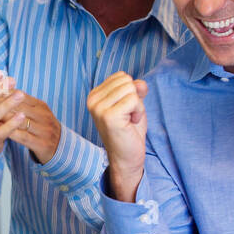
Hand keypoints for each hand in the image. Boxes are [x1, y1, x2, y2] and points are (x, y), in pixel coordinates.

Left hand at [3, 92, 61, 164]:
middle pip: (19, 106)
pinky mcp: (42, 144)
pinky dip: (9, 132)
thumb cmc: (41, 130)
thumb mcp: (34, 114)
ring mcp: (44, 130)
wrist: (61, 150)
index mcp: (40, 106)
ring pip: (21, 120)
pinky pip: (23, 137)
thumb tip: (0, 92)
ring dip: (3, 116)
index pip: (20, 95)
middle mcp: (43, 116)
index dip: (3, 93)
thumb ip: (20, 105)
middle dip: (0, 103)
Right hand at [85, 71, 148, 202]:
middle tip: (128, 116)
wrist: (126, 157)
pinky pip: (134, 100)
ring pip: (131, 89)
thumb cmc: (129, 130)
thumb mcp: (133, 103)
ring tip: (128, 120)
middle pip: (126, 80)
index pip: (121, 76)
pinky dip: (138, 111)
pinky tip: (130, 123)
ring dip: (137, 105)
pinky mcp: (108, 116)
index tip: (125, 109)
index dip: (130, 92)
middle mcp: (93, 100)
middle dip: (134, 97)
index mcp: (94, 95)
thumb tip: (140, 84)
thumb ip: (135, 88)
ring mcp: (99, 108)